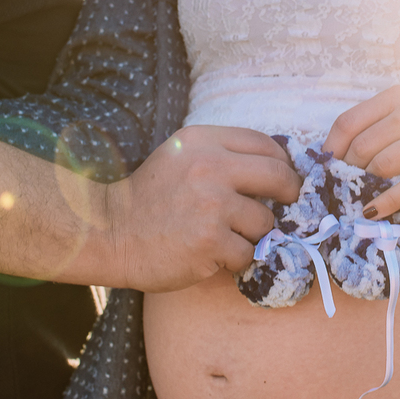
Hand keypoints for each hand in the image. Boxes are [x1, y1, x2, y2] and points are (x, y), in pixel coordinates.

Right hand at [105, 125, 301, 291]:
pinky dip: (236, 258)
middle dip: (290, 193)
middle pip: (278, 177)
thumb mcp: (179, 156)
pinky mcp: (211, 241)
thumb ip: (220, 154)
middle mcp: (210, 167)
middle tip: (288, 205)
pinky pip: (248, 252)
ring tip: (229, 235)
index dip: (282, 163)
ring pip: (265, 221)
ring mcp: (212, 205)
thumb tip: (275, 165)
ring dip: (255, 233)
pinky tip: (213, 254)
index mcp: (202, 141)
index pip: (264, 144)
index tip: (283, 179)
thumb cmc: (149, 197)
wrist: (109, 232)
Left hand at [322, 86, 399, 219]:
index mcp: (396, 96)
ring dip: (364, 186)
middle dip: (345, 171)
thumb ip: (377, 126)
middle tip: (339, 187)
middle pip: (362, 145)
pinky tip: (372, 212)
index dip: (330, 148)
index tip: (323, 167)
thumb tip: (334, 158)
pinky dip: (387, 202)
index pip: (349, 121)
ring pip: (383, 165)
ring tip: (355, 197)